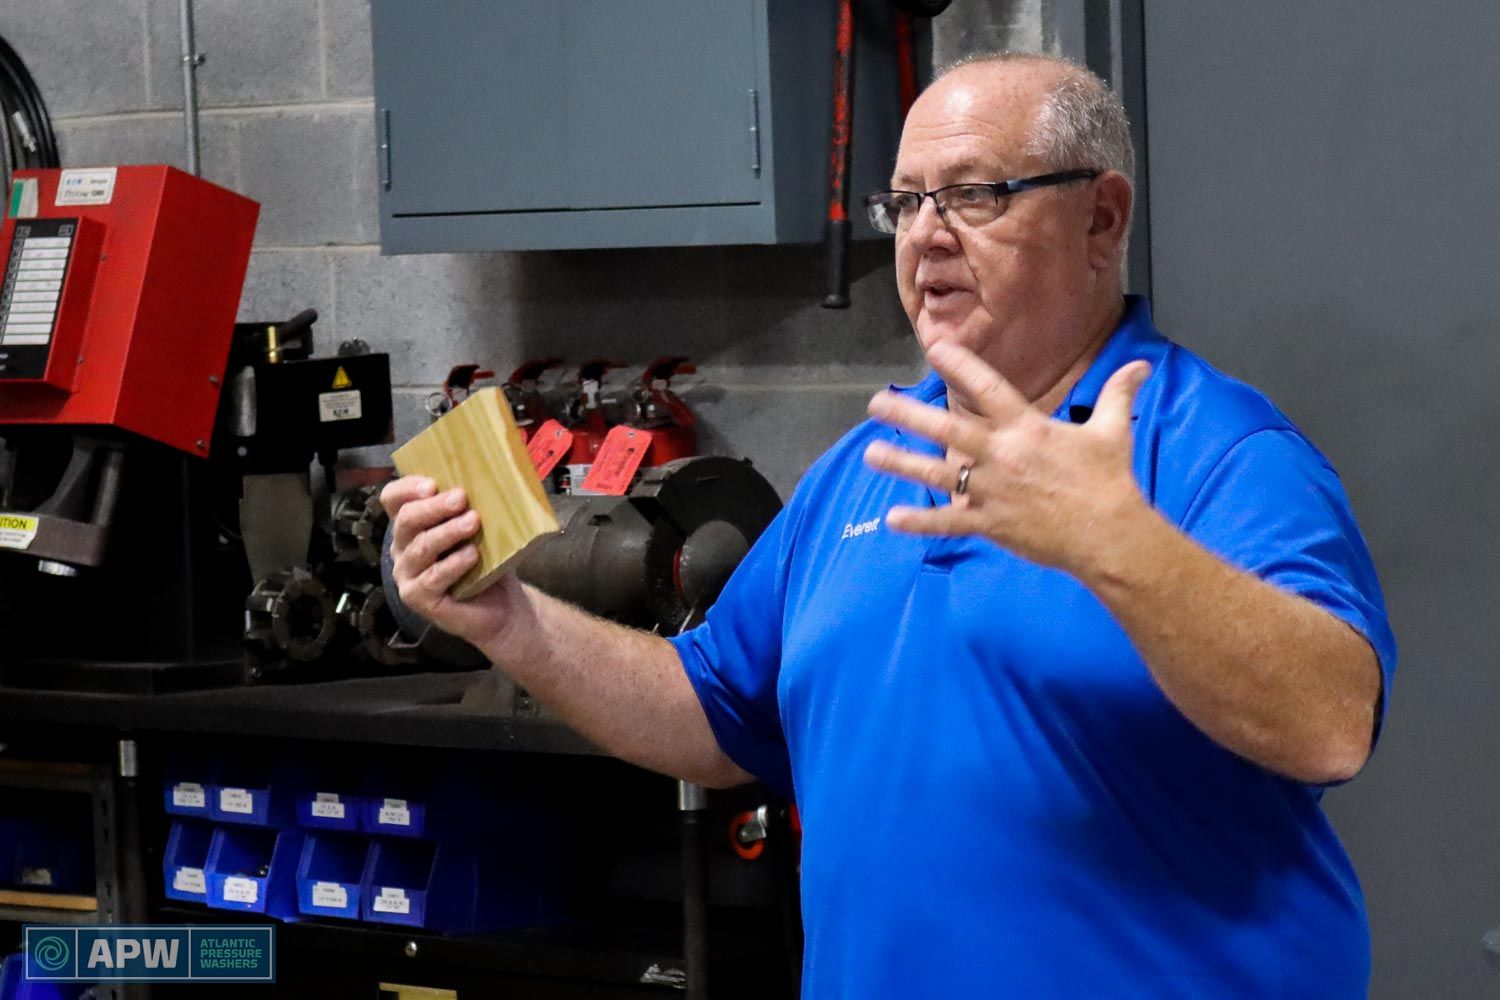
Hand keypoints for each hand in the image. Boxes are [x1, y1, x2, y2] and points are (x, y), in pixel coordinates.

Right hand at [380, 477, 521, 646]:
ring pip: (421, 548)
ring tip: (473, 522)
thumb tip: (484, 480)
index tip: (432, 484)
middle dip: (434, 507)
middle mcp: (402, 548)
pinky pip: (432, 577)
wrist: (500, 606)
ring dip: (448, 532)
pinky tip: (472, 555)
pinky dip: (453, 564)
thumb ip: (468, 508)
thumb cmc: (486, 562)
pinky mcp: (416, 597)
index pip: (393, 499)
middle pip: (406, 520)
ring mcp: (406, 574)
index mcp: (411, 525)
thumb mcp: (477, 530)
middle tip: (461, 498)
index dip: (406, 488)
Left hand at [862, 340, 1151, 575]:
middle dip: (908, 415)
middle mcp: (1003, 455)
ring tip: (870, 454)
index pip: (987, 387)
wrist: (1110, 534)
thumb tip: (1142, 365)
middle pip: (947, 430)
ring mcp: (993, 491)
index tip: (932, 347)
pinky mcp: (991, 524)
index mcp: (1027, 428)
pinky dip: (921, 523)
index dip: (959, 364)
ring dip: (901, 463)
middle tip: (876, 404)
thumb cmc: (1109, 481)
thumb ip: (1118, 394)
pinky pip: (949, 522)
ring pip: (937, 475)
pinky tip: (893, 519)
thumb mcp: (1112, 431)